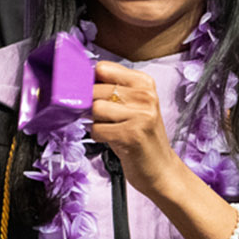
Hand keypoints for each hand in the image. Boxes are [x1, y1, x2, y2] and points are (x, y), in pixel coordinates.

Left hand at [90, 60, 184, 201]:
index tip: (91, 93)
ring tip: (110, 128)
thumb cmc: (139, 135)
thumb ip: (110, 88)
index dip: (90, 81)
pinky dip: (97, 136)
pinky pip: (96, 129)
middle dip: (90, 105)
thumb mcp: (131, 105)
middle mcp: (145, 96)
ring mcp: (141, 115)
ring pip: (95, 108)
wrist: (161, 170)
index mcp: (144, 82)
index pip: (102, 68)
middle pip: (95, 89)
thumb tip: (77, 79)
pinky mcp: (132, 135)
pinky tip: (112, 139)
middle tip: (102, 117)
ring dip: (95, 121)